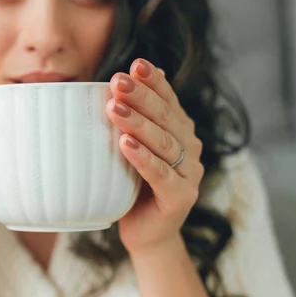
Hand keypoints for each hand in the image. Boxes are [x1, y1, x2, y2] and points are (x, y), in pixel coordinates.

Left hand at [105, 59, 204, 255]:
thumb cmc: (131, 184)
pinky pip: (161, 174)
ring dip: (138, 122)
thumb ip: (125, 123)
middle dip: (141, 95)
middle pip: (165, 115)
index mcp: (178, 129)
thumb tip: (105, 89)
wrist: (146, 232)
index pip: (167, 98)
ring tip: (114, 108)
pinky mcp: (181, 197)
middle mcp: (189, 146)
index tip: (134, 64)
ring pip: (163, 141)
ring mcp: (189, 172)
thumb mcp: (128, 149)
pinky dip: (143, 158)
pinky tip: (126, 144)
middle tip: (118, 80)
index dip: (153, 81)